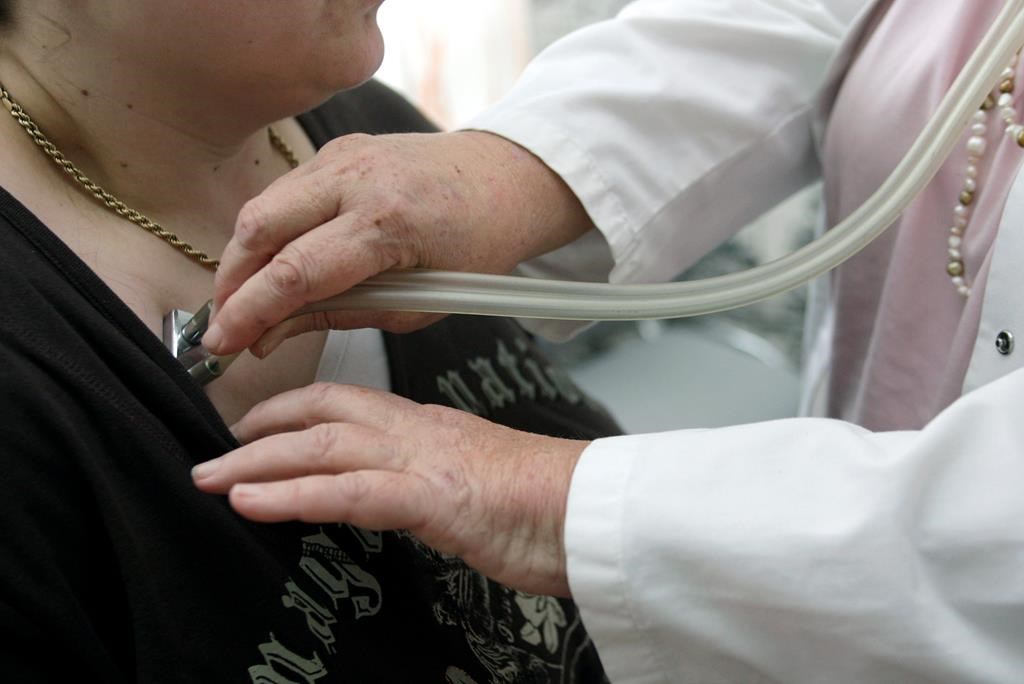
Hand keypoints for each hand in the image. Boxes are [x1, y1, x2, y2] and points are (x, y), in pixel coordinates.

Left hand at [192, 383, 587, 596]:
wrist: (597, 509)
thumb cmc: (548, 501)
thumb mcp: (477, 481)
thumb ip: (434, 477)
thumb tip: (405, 491)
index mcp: (427, 426)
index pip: (346, 402)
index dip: (291, 410)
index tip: (253, 429)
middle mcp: (418, 432)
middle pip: (323, 414)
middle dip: (260, 431)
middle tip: (212, 454)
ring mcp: (424, 461)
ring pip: (323, 447)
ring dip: (257, 465)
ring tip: (209, 481)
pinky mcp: (433, 498)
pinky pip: (348, 492)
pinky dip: (293, 496)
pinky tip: (251, 505)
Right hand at [204, 130, 593, 356]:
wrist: (502, 181)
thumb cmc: (476, 247)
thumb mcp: (419, 305)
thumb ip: (341, 316)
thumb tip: (271, 335)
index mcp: (389, 222)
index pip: (296, 273)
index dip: (249, 313)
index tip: (222, 344)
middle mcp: (359, 178)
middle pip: (261, 229)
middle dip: (230, 284)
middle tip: (224, 325)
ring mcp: (344, 155)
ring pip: (263, 207)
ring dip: (243, 257)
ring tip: (243, 301)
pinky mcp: (338, 148)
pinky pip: (284, 191)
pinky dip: (268, 230)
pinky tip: (272, 263)